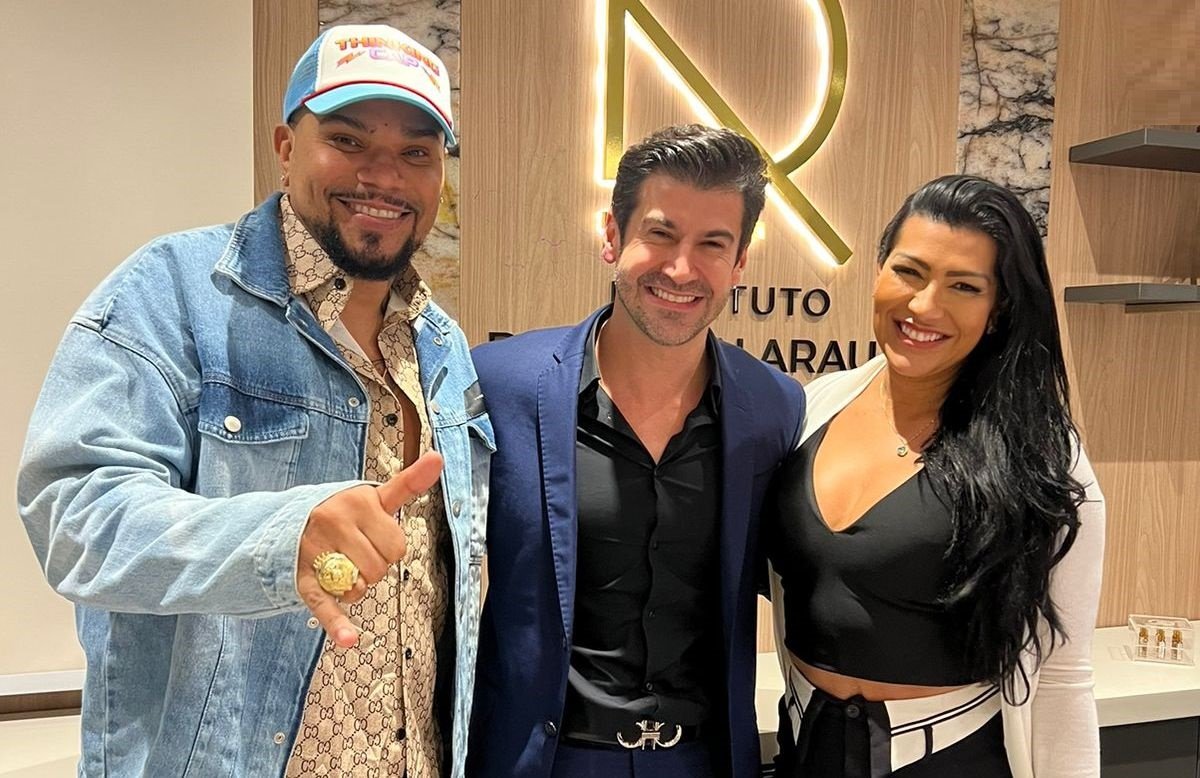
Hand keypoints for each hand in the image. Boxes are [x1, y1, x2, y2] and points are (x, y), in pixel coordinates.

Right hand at [298, 451, 442, 647]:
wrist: (292, 525)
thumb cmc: (346, 514)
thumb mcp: (374, 498)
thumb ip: (408, 483)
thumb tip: (438, 457)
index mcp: (358, 501)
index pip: (396, 543)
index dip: (392, 547)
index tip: (383, 539)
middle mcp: (335, 522)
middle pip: (381, 568)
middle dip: (375, 567)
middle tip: (357, 553)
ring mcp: (317, 551)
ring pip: (361, 588)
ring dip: (358, 586)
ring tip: (342, 567)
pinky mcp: (303, 579)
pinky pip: (325, 604)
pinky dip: (338, 624)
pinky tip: (349, 640)